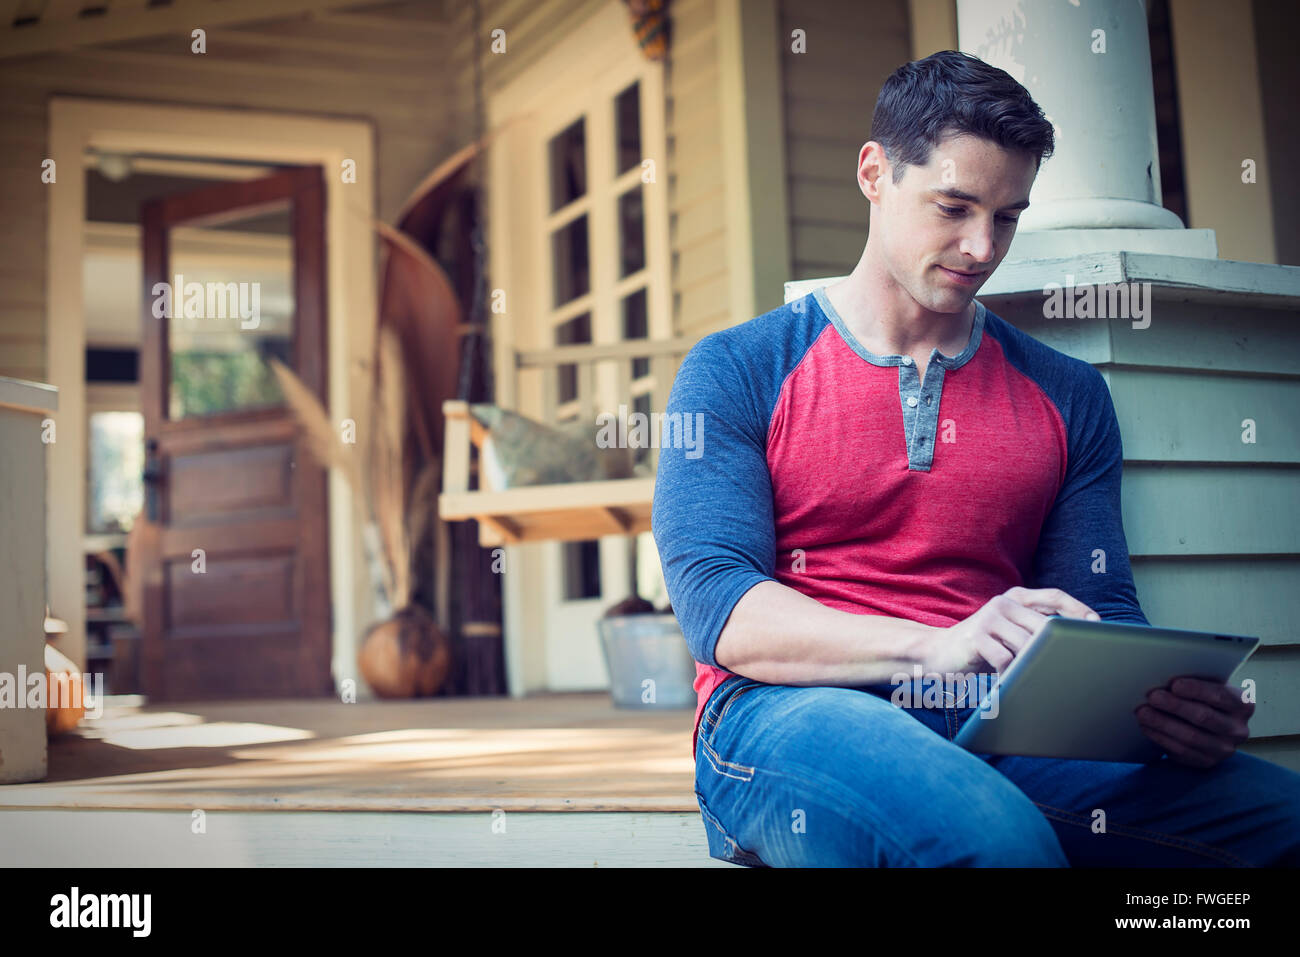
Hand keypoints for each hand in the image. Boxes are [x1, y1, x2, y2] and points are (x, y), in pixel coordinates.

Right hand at [921, 586, 1099, 675]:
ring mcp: (989, 619)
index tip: (1097, 625)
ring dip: (1032, 665)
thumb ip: (1033, 630)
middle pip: (1045, 625)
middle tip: (1072, 665)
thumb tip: (1073, 644)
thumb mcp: (1008, 633)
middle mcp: (1003, 603)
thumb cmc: (979, 647)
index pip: (1054, 596)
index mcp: (1014, 598)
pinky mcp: (976, 638)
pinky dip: (1010, 674)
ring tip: (1034, 679)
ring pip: (1027, 644)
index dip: (1078, 609)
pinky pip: (1005, 659)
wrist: (934, 652)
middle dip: (1059, 647)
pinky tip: (1007, 681)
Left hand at [1135, 676, 1252, 768]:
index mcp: (1243, 704)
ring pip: (1191, 737)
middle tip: (1152, 697)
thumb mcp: (1208, 686)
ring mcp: (1225, 749)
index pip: (1220, 695)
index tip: (1174, 684)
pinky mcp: (1207, 762)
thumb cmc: (1204, 698)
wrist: (1209, 724)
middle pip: (1204, 717)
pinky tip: (1147, 727)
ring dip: (1163, 723)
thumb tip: (1166, 677)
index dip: (1196, 689)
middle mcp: (1238, 729)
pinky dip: (1161, 738)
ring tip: (1143, 712)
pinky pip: (1182, 752)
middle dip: (1175, 706)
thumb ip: (1195, 681)